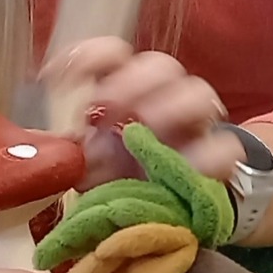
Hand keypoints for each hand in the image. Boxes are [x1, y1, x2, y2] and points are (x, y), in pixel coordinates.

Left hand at [44, 38, 240, 186]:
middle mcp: (162, 99)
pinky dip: (203, 157)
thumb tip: (49, 153)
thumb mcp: (85, 164)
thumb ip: (69, 153)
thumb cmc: (119, 179)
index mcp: (125, 93)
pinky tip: (176, 172)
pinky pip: (224, 148)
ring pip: (197, 92)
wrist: (162, 216)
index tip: (56, 75)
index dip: (89, 56)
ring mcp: (193, 126)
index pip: (114, 55)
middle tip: (103, 111)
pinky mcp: (217, 158)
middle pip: (160, 66)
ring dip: (167, 108)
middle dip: (131, 82)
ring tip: (141, 133)